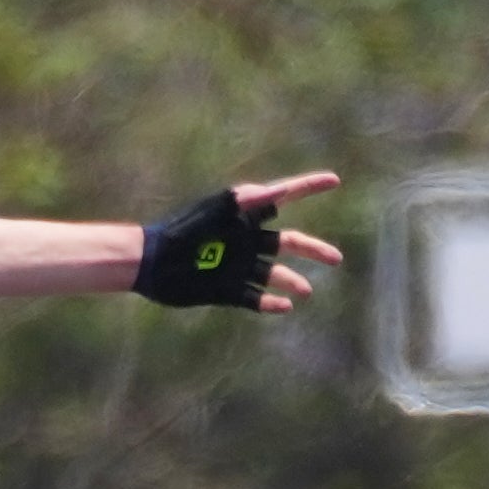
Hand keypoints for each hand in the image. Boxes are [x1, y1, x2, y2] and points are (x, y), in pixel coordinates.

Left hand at [136, 171, 346, 312]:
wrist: (153, 263)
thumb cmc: (181, 230)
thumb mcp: (212, 210)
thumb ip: (243, 200)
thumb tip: (275, 191)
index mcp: (246, 216)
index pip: (284, 197)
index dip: (308, 187)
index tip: (334, 180)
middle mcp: (248, 240)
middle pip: (289, 244)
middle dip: (313, 250)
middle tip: (336, 259)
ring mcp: (240, 266)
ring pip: (275, 274)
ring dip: (293, 282)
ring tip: (306, 292)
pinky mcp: (228, 290)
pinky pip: (255, 298)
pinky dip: (270, 303)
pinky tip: (285, 307)